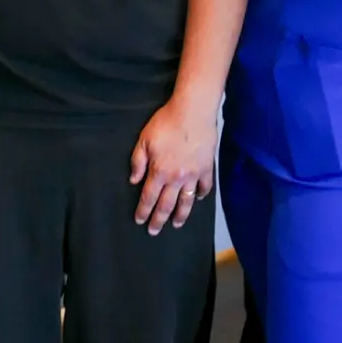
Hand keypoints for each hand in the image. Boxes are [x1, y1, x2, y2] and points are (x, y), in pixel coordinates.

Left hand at [129, 95, 216, 235]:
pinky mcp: (207, 168)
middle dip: (159, 220)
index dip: (143, 210)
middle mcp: (177, 178)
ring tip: (176, 224)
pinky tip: (197, 199)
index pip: (149, 197)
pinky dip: (201, 195)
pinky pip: (205, 187)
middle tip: (154, 230)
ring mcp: (194, 174)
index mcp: (159, 171)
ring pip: (187, 201)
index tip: (140, 220)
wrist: (193, 112)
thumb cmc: (166, 122)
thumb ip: (138, 161)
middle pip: (166, 205)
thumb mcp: (144, 140)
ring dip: (181, 215)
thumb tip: (134, 180)